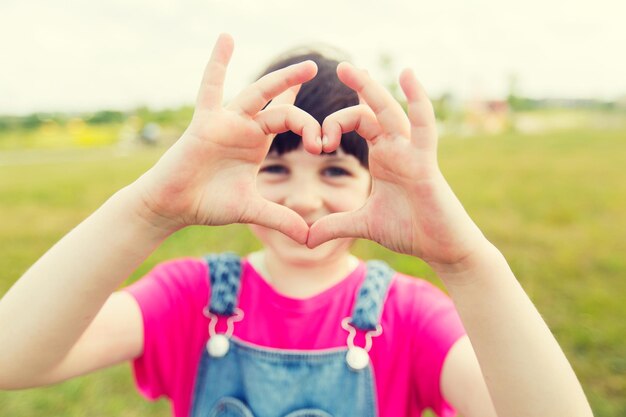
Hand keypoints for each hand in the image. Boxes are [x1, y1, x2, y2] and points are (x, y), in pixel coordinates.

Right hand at [134, 34, 321, 242]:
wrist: (174, 206)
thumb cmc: (208, 203)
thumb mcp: (252, 210)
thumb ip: (280, 219)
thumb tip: (309, 238)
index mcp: (257, 142)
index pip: (290, 121)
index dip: (310, 124)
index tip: (324, 142)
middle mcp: (245, 127)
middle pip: (281, 107)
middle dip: (301, 100)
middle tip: (321, 75)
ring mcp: (227, 121)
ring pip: (258, 93)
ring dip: (281, 79)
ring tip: (307, 66)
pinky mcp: (206, 122)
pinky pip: (211, 88)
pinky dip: (217, 64)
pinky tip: (226, 38)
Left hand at [307, 63, 487, 268]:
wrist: (440, 247)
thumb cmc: (410, 230)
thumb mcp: (363, 224)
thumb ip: (335, 225)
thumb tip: (306, 239)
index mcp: (382, 157)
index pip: (358, 123)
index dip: (334, 124)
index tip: (317, 144)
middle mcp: (395, 148)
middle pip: (371, 111)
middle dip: (358, 87)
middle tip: (339, 65)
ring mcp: (411, 152)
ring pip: (389, 112)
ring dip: (371, 89)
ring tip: (352, 67)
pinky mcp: (425, 161)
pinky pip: (423, 125)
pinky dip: (418, 99)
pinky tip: (408, 75)